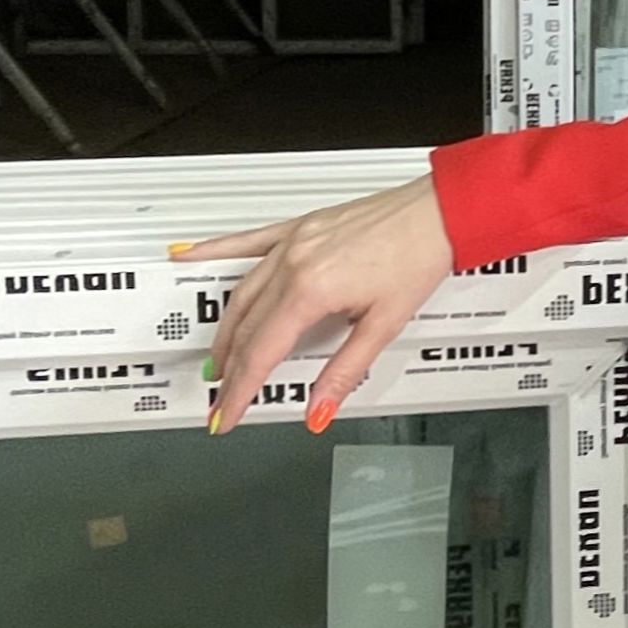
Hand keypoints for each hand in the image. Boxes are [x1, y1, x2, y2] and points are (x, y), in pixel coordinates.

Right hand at [173, 175, 455, 434]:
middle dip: (230, 367)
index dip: (240, 390)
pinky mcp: (300, 226)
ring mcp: (293, 241)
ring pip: (242, 291)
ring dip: (225, 328)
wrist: (439, 213)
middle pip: (246, 326)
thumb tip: (319, 409)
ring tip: (219, 359)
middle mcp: (295, 263)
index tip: (227, 414)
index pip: (262, 352)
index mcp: (312, 290)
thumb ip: (344, 371)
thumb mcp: (384, 325)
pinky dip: (215, 251)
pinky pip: (247, 241)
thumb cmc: (419, 257)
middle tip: (222, 397)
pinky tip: (188, 256)